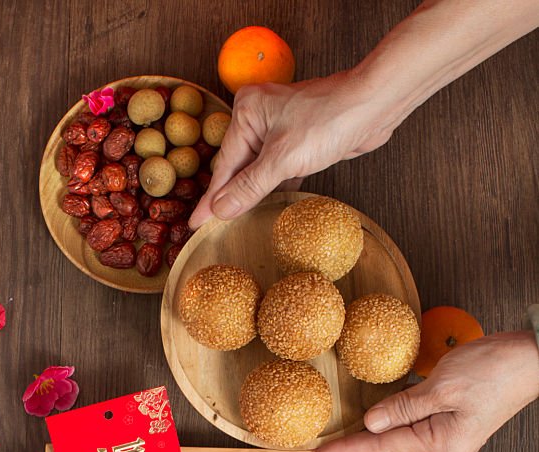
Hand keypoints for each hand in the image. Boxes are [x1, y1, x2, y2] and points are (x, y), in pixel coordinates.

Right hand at [189, 72, 395, 229]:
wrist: (373, 107)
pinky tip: (263, 204)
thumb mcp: (283, 159)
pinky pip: (275, 169)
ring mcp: (278, 128)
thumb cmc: (330, 120)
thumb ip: (250, 187)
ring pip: (256, 170)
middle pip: (237, 167)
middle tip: (209, 227)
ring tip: (232, 221)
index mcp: (247, 111)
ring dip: (250, 194)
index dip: (211, 199)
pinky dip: (270, 187)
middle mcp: (258, 117)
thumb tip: (221, 209)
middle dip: (229, 196)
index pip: (224, 165)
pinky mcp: (297, 141)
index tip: (196, 223)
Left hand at [315, 333, 538, 451]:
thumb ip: (403, 407)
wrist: (534, 358)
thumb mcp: (441, 386)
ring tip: (345, 434)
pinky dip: (397, 417)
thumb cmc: (495, 369)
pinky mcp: (457, 420)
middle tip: (325, 446)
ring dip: (378, 430)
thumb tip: (372, 423)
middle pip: (392, 443)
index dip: (349, 447)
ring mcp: (453, 434)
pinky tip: (379, 416)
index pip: (383, 447)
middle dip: (360, 442)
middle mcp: (447, 446)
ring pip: (404, 432)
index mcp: (442, 443)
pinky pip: (418, 421)